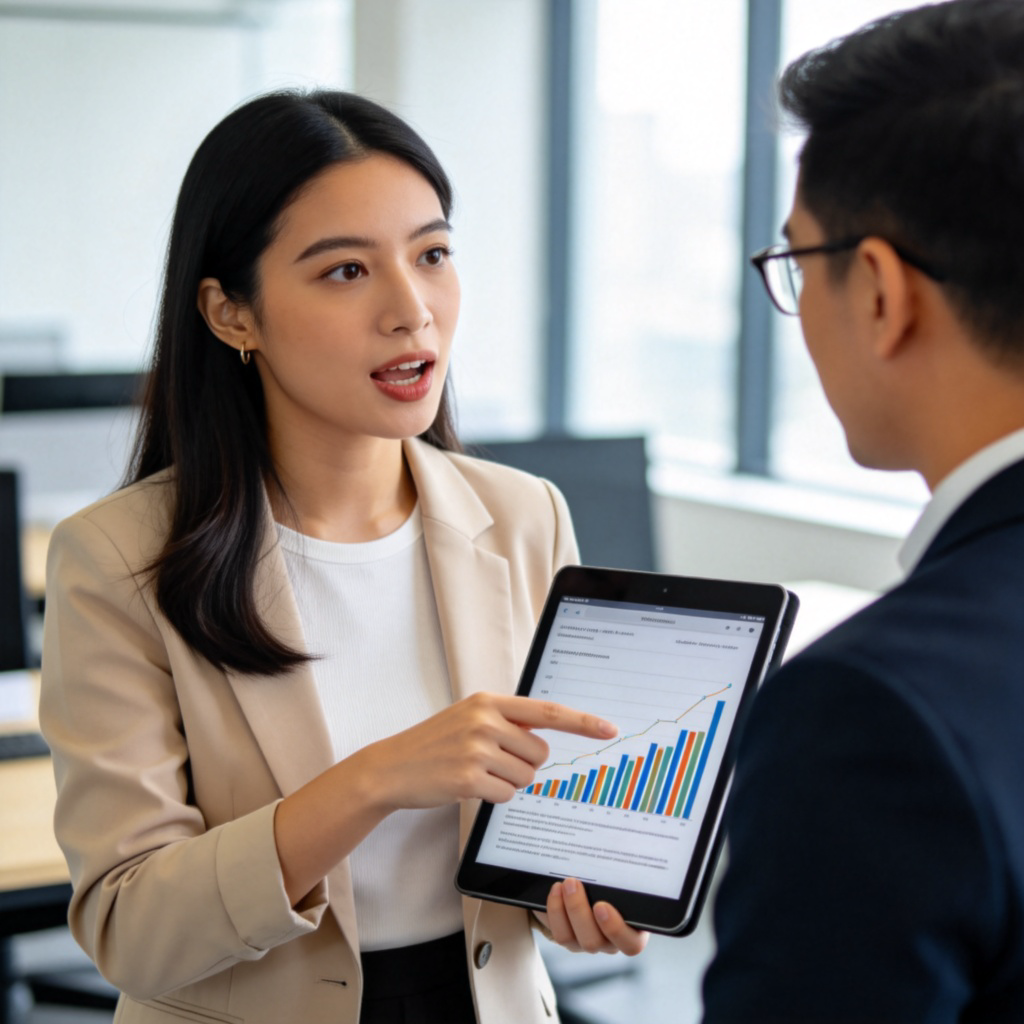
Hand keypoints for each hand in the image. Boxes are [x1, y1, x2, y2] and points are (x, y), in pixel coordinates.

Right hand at [354, 693, 618, 811]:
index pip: (548, 711)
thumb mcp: (468, 718)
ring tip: (476, 772)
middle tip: (492, 763)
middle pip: (540, 753)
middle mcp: (485, 720)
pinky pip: (507, 794)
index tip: (608, 729)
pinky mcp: (469, 778)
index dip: (582, 722)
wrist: (390, 767)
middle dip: (524, 765)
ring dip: (507, 782)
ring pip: (526, 777)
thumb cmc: (433, 744)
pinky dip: (493, 796)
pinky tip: (468, 786)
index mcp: (488, 701)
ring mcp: (477, 749)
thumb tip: (543, 739)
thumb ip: (505, 722)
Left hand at [537, 877, 648, 954]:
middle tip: (573, 883)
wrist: (590, 886)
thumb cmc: (613, 880)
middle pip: (596, 941)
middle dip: (580, 911)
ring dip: (566, 908)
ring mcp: (588, 942)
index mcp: (632, 930)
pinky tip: (556, 890)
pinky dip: (555, 911)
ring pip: (574, 939)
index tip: (601, 905)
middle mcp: (611, 942)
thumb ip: (624, 873)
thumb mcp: (621, 878)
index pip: (632, 944)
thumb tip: (622, 847)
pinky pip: (560, 933)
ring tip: (563, 883)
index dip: (616, 929)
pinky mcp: (569, 940)